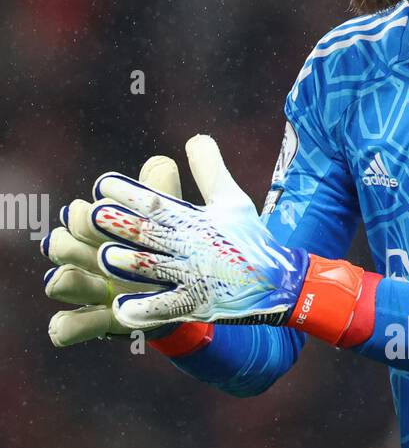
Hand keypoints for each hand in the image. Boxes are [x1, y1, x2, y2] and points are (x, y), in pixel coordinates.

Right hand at [44, 155, 181, 346]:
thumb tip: (161, 161)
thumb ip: (164, 190)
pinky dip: (65, 328)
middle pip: (61, 246)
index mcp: (102, 229)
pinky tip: (62, 329)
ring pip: (61, 283)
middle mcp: (88, 257)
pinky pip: (68, 327)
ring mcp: (91, 291)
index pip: (80, 216)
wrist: (185, 292)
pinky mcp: (98, 322)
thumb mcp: (172, 219)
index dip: (85, 217)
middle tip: (95, 250)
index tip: (98, 214)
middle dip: (71, 245)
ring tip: (70, 282)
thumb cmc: (171, 247)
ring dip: (66, 281)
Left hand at [92, 135, 309, 331]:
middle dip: (122, 224)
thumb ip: (210, 169)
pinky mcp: (198, 304)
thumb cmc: (249, 240)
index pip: (157, 201)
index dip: (129, 191)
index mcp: (195, 220)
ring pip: (156, 269)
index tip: (102, 184)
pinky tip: (121, 310)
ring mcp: (194, 277)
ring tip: (104, 257)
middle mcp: (191, 247)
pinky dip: (146, 310)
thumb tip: (195, 138)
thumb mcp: (232, 200)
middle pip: (151, 233)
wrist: (277, 283)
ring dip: (130, 264)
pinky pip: (168, 308)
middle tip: (92, 214)